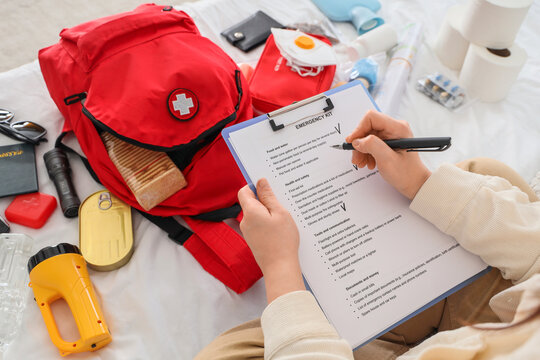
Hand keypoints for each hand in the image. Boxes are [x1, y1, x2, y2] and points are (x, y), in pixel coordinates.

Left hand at [238, 178, 304, 301]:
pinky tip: (280, 227)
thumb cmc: (282, 240)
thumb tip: (260, 181)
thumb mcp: (279, 213)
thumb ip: (268, 196)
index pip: (244, 191)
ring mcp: (248, 232)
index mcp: (250, 211)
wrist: (280, 268)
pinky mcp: (253, 240)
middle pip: (251, 202)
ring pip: (256, 214)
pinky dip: (268, 223)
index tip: (269, 186)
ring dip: (268, 212)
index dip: (254, 185)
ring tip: (284, 216)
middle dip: (265, 199)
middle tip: (282, 200)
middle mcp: (245, 221)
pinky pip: (259, 225)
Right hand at [345, 110, 430, 198]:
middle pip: (368, 128)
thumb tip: (357, 141)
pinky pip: (371, 142)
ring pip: (367, 136)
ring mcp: (391, 135)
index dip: (359, 129)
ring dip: (361, 150)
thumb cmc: (407, 173)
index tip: (352, 142)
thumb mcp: (387, 160)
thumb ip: (372, 146)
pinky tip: (368, 162)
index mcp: (398, 128)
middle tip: (356, 157)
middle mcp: (394, 128)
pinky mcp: (388, 141)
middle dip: (359, 143)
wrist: (414, 183)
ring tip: (362, 163)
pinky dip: (366, 152)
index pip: (371, 118)